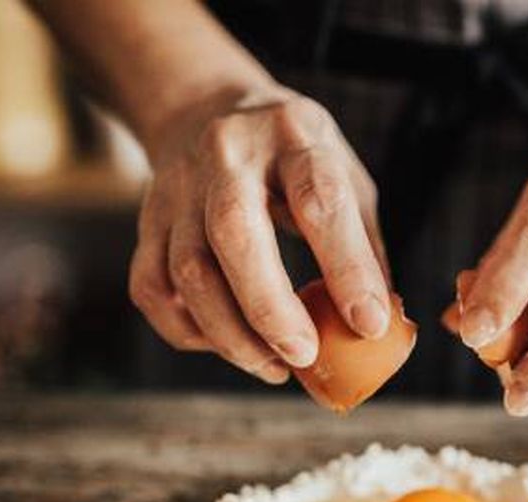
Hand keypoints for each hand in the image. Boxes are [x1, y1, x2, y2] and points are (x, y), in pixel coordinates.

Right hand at [129, 92, 390, 382]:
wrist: (207, 108)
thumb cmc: (294, 156)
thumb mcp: (345, 175)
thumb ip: (364, 245)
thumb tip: (380, 326)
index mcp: (295, 133)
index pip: (319, 200)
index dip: (346, 268)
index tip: (370, 325)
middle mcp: (228, 153)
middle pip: (235, 234)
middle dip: (271, 308)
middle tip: (304, 356)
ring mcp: (178, 187)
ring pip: (189, 272)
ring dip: (232, 335)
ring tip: (274, 367)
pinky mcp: (148, 220)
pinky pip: (153, 289)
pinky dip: (189, 330)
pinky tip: (227, 344)